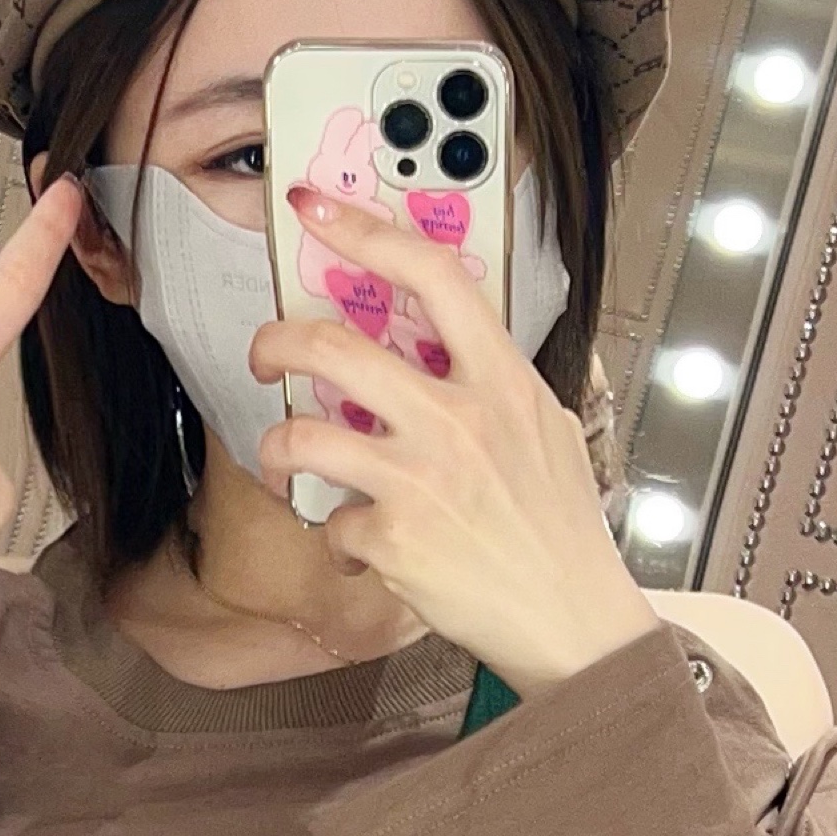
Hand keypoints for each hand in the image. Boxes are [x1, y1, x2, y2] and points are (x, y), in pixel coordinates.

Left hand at [249, 186, 661, 697]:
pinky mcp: (395, 539)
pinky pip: (334, 523)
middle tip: (265, 355)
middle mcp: (459, 420)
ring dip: (278, 448)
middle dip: (277, 343)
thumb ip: (496, 385)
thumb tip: (446, 346)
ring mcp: (422, 479)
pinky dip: (343, 541)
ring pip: (303, 436)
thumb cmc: (560, 529)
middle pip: (335, 348)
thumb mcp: (548, 431)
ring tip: (286, 462)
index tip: (320, 215)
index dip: (366, 234)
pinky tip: (369, 552)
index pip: (432, 277)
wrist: (572, 620)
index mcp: (503, 382)